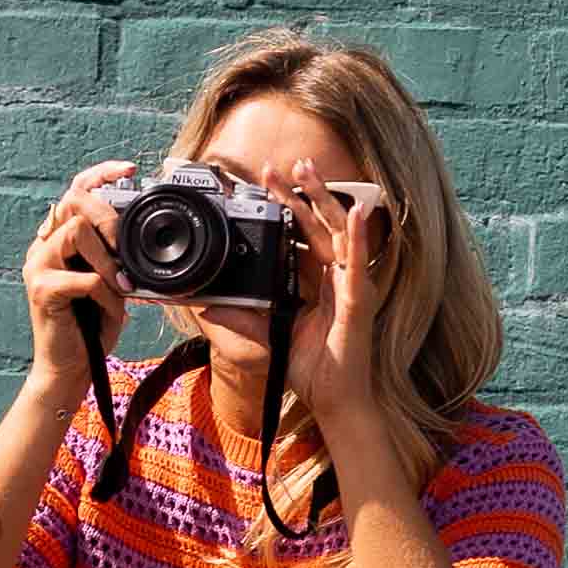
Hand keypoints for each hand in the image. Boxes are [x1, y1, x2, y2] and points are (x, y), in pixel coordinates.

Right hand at [23, 161, 131, 398]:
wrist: (69, 369)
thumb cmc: (91, 327)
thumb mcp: (110, 283)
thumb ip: (115, 255)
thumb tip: (140, 233)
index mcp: (57, 241)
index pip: (74, 191)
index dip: (100, 175)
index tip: (129, 170)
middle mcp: (42, 248)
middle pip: (72, 201)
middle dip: (107, 217)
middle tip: (125, 245)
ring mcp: (37, 267)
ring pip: (76, 232)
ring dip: (107, 259)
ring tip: (120, 285)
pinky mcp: (41, 291)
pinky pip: (84, 277)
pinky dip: (106, 293)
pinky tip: (110, 309)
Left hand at [270, 172, 395, 466]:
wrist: (335, 400)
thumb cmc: (313, 370)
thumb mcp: (268, 336)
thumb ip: (241, 318)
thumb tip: (207, 304)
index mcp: (317, 282)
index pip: (300, 236)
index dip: (284, 210)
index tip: (262, 186)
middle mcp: (335, 277)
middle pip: (316, 225)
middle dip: (297, 193)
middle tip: (273, 167)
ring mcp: (350, 285)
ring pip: (337, 232)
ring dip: (322, 200)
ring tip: (305, 171)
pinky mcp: (359, 300)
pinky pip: (359, 263)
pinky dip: (358, 236)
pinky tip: (355, 213)